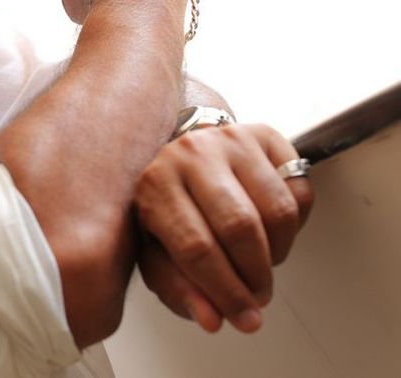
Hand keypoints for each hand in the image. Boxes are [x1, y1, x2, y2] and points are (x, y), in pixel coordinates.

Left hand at [133, 124, 313, 332]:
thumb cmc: (168, 210)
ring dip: (278, 252)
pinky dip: (295, 225)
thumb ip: (180, 290)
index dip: (226, 291)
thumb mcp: (157, 253)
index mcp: (154, 184)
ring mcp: (229, 140)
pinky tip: (272, 232)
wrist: (180, 155)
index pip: (196, 247)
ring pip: (277, 211)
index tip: (244, 318)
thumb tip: (213, 320)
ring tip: (261, 263)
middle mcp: (190, 153)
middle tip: (259, 296)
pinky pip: (299, 191)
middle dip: (256, 275)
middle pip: (240, 227)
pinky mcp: (264, 134)